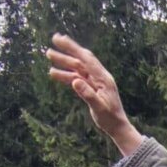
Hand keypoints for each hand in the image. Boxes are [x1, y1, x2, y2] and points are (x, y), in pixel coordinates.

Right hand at [45, 34, 141, 157]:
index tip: (60, 39)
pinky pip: (76, 77)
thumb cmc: (110, 118)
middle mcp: (99, 77)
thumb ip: (87, 94)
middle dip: (67, 49)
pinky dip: (65, 75)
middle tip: (53, 39)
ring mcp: (95, 81)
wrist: (117, 127)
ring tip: (48, 54)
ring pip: (77, 68)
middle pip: (81, 59)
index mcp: (103, 78)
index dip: (73, 48)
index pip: (86, 59)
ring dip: (63, 61)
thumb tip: (74, 81)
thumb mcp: (99, 108)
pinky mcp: (91, 87)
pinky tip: (53, 73)